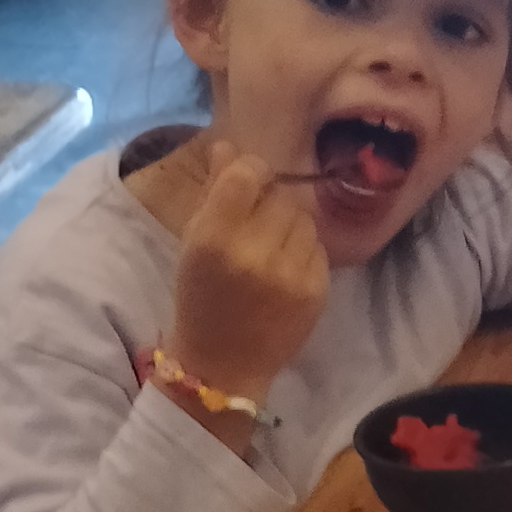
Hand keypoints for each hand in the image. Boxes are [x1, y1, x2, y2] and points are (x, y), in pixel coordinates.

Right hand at [165, 141, 330, 407]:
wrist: (221, 366)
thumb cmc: (201, 298)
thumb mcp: (193, 243)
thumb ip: (214, 192)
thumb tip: (229, 145)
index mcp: (213, 239)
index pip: (247, 174)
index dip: (252, 170)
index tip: (249, 181)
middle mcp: (254, 254)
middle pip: (281, 195)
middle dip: (271, 202)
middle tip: (257, 224)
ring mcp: (290, 275)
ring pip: (305, 219)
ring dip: (290, 225)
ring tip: (271, 248)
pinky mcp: (316, 292)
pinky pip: (318, 248)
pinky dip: (304, 251)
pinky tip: (285, 270)